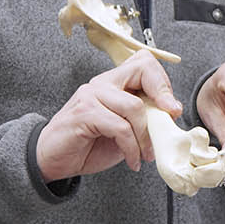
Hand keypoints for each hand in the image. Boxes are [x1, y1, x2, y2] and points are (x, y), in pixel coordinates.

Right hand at [36, 50, 184, 181]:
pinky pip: (120, 127)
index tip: (172, 109)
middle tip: (169, 120)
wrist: (52, 160)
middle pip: (142, 69)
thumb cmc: (88, 145)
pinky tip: (132, 161)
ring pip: (134, 106)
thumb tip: (172, 116)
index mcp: (113, 82)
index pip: (144, 63)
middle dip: (162, 95)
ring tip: (145, 154)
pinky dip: (132, 148)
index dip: (162, 82)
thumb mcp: (125, 131)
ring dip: (146, 136)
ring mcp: (91, 95)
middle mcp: (102, 83)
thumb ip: (144, 119)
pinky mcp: (84, 113)